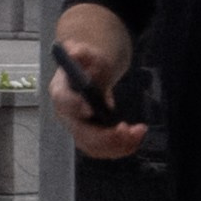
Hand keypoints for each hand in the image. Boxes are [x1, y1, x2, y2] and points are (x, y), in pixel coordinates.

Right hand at [48, 45, 147, 161]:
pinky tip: (136, 137)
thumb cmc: (88, 63)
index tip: (90, 109)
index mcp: (61, 92)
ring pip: (94, 147)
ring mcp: (78, 129)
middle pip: (81, 133)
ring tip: (139, 132)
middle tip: (127, 129)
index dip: (74, 106)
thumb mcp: (88, 53)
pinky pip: (104, 149)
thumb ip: (82, 51)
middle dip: (105, 136)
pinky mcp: (91, 137)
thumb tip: (75, 51)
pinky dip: (122, 147)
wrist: (91, 73)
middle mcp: (66, 115)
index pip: (63, 101)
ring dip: (118, 145)